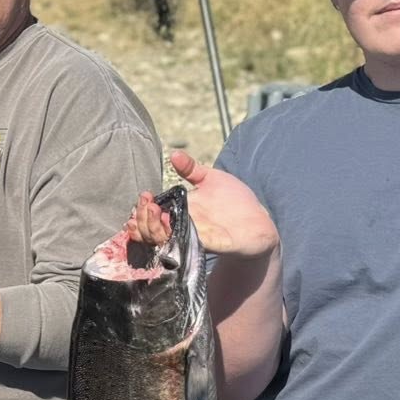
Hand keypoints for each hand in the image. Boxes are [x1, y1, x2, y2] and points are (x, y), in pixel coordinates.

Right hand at [134, 150, 277, 258]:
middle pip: (148, 231)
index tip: (145, 196)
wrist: (258, 221)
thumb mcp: (211, 179)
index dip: (141, 209)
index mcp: (180, 211)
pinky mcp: (205, 245)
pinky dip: (172, 236)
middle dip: (142, 217)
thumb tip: (174, 154)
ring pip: (160, 241)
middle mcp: (181, 226)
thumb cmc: (235, 201)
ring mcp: (191, 236)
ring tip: (155, 211)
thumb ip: (191, 169)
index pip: (150, 216)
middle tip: (147, 203)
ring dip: (151, 227)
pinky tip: (168, 224)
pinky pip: (183, 244)